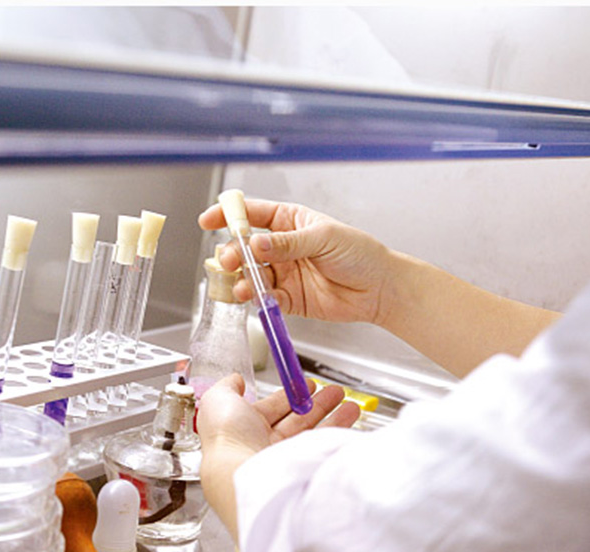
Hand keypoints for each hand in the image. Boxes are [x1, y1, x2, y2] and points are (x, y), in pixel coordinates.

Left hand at [197, 373, 360, 539]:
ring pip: (313, 432)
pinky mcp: (304, 465)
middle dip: (316, 403)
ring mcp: (286, 458)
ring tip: (346, 401)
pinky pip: (325, 443)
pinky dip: (339, 428)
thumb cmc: (228, 439)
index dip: (289, 395)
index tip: (304, 384)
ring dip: (332, 413)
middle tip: (332, 391)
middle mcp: (266, 446)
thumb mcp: (218, 401)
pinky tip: (349, 416)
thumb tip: (235, 379)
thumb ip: (227, 387)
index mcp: (245, 430)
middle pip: (297, 420)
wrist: (244, 473)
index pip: (272, 409)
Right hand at [198, 199, 395, 325]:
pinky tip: (256, 297)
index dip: (229, 216)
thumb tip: (258, 243)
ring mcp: (285, 272)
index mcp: (291, 221)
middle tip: (229, 259)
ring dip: (241, 278)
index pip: (253, 214)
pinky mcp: (289, 298)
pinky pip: (265, 297)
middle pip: (245, 247)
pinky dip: (257, 298)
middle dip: (231, 252)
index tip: (210, 220)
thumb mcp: (324, 238)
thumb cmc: (361, 254)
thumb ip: (288, 243)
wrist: (380, 289)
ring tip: (241, 284)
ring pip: (251, 274)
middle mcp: (283, 247)